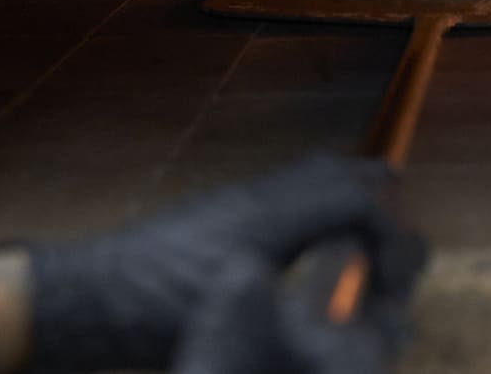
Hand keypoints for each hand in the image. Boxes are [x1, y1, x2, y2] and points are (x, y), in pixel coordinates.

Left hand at [24, 155, 426, 372]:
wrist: (97, 295)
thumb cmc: (156, 314)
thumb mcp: (235, 317)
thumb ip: (301, 304)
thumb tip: (350, 299)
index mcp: (267, 219)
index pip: (358, 196)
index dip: (393, 235)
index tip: (393, 279)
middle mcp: (260, 197)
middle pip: (345, 173)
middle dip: (383, 209)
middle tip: (391, 260)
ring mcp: (244, 198)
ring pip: (319, 175)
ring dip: (354, 206)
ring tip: (368, 254)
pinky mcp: (231, 209)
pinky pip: (293, 190)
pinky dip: (324, 211)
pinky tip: (322, 252)